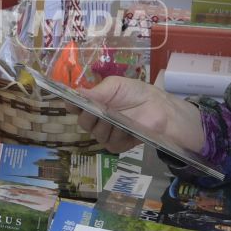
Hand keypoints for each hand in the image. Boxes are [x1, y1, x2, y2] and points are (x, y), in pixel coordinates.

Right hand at [76, 75, 205, 155]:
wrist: (159, 109)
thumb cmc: (137, 93)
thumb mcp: (116, 85)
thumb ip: (97, 90)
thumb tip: (76, 92)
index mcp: (94, 102)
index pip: (74, 105)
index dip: (71, 104)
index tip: (73, 102)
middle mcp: (96, 119)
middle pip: (82, 121)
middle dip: (91, 114)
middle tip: (104, 108)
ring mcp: (105, 133)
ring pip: (95, 133)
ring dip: (107, 124)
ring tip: (120, 116)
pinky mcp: (116, 145)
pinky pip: (108, 143)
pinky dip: (117, 135)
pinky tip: (126, 128)